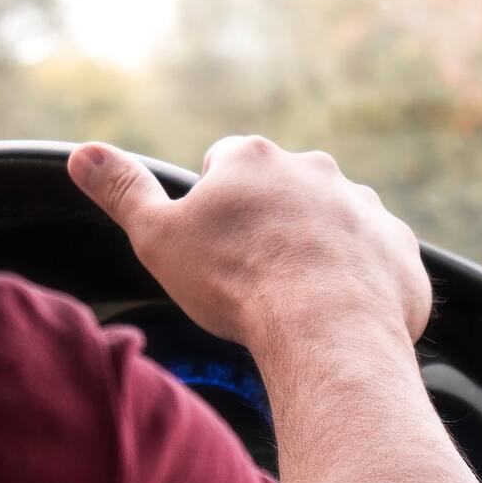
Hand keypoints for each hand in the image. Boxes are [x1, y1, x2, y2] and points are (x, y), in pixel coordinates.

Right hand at [68, 137, 430, 349]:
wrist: (326, 329)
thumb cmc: (235, 284)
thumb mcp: (157, 238)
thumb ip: (122, 191)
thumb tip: (82, 154)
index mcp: (253, 160)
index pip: (223, 161)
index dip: (213, 203)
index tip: (213, 243)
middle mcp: (315, 170)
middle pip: (282, 189)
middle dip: (269, 223)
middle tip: (253, 276)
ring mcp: (364, 207)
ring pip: (332, 222)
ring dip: (316, 250)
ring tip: (298, 300)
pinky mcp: (399, 248)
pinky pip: (375, 259)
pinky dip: (360, 281)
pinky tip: (339, 314)